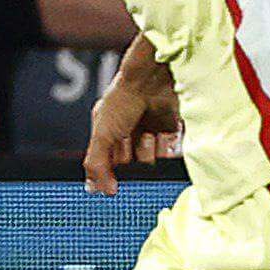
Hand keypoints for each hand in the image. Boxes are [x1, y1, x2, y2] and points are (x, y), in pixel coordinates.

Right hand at [83, 60, 182, 195]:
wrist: (153, 78)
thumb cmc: (123, 100)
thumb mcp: (102, 134)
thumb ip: (97, 164)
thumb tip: (102, 191)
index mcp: (107, 129)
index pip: (107, 161)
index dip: (109, 172)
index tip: (111, 185)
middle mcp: (129, 130)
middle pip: (131, 163)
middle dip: (131, 156)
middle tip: (129, 141)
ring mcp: (151, 129)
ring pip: (151, 160)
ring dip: (149, 151)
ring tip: (148, 134)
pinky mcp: (171, 128)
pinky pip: (170, 151)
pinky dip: (167, 146)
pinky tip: (163, 133)